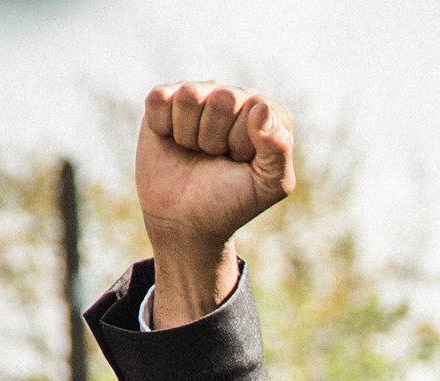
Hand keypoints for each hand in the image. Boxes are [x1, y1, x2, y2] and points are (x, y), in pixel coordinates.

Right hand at [137, 83, 296, 321]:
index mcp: (268, 113)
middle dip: (216, 139)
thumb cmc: (232, 205)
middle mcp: (235, 98)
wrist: (187, 224)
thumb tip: (263, 115)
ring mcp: (198, 98)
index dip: (246, 143)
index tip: (241, 166)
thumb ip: (278, 150)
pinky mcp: (163, 104)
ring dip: (191, 136)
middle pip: (221, 97)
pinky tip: (174, 144)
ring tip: (197, 155)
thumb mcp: (270, 185)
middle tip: (216, 162)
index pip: (255, 107)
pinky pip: (161, 98)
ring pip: (190, 96)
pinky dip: (164, 127)